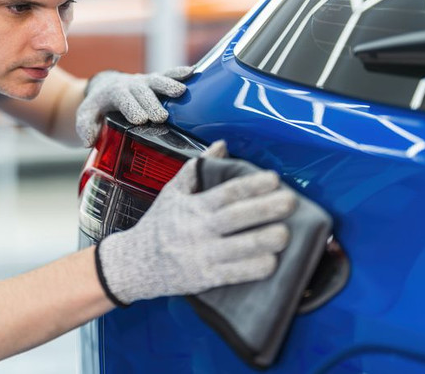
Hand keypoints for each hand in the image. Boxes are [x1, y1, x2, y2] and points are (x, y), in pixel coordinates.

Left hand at [76, 66, 194, 145]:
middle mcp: (130, 84)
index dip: (131, 108)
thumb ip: (85, 127)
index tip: (140, 119)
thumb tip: (89, 141)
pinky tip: (193, 72)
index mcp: (114, 93)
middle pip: (142, 92)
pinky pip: (167, 74)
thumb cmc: (97, 105)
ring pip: (156, 80)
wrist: (104, 87)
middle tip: (160, 117)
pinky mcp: (154, 80)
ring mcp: (144, 81)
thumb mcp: (85, 115)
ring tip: (180, 92)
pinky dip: (179, 73)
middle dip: (152, 103)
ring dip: (168, 85)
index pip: (123, 100)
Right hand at [95, 142, 295, 305]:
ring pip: (239, 247)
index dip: (252, 184)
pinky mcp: (204, 279)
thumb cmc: (157, 225)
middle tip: (291, 201)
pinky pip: (234, 274)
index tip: (274, 179)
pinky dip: (254, 269)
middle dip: (266, 208)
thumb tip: (222, 145)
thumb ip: (197, 169)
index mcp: (193, 207)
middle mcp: (198, 230)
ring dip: (265, 240)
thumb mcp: (172, 193)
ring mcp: (201, 255)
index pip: (227, 192)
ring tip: (286, 233)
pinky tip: (272, 262)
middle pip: (236, 217)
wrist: (133, 264)